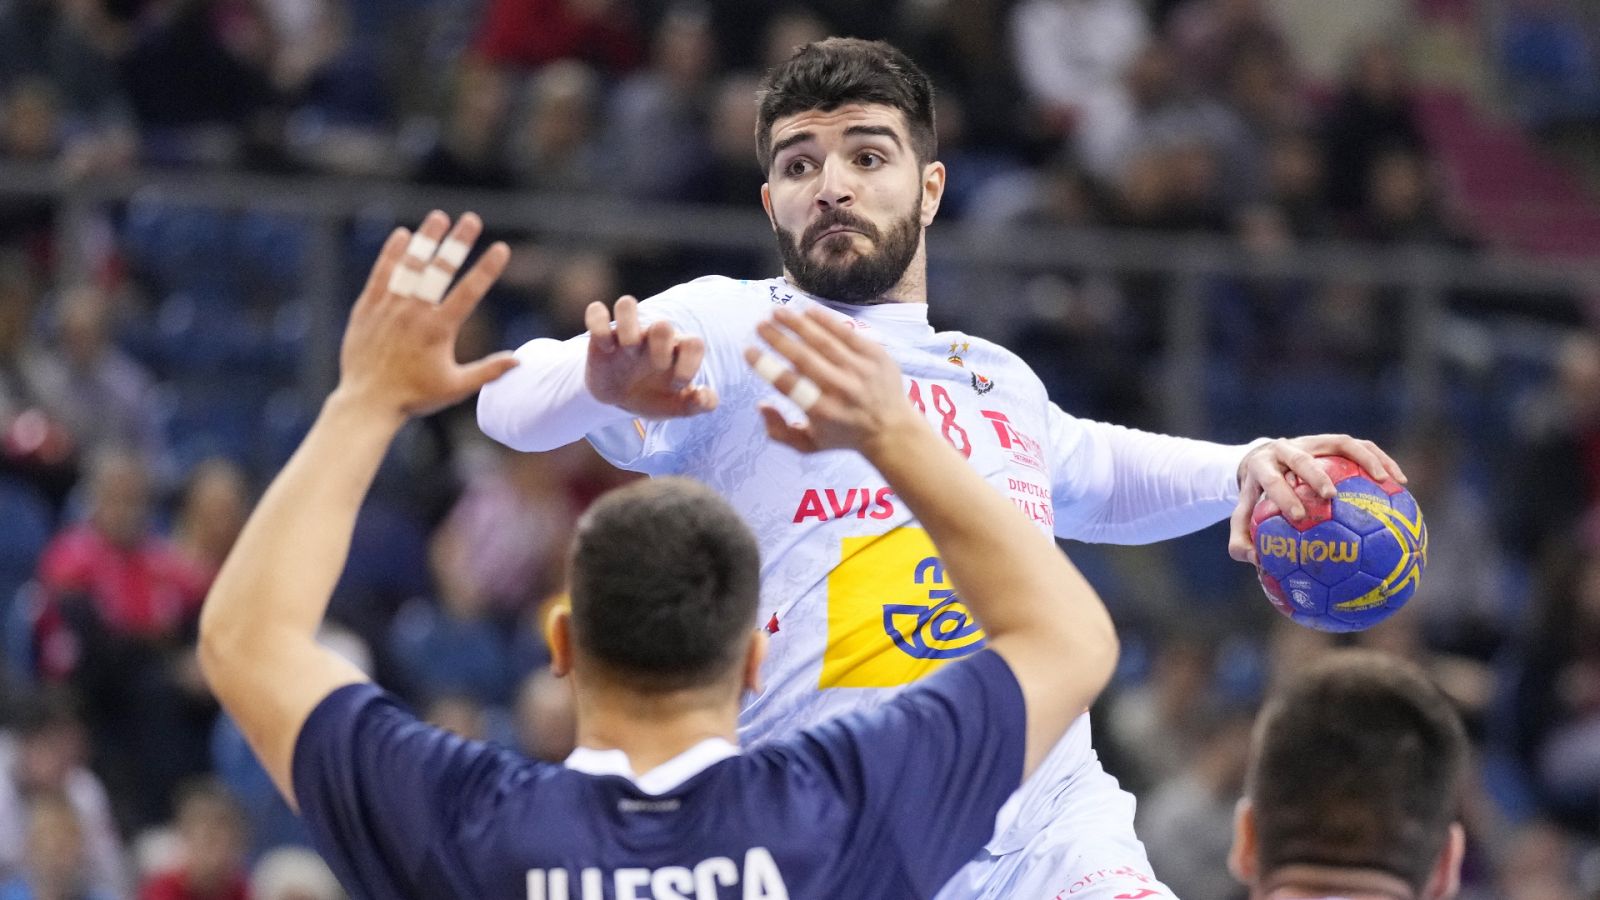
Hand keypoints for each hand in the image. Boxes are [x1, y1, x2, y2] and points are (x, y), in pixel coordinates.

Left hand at [334, 211, 517, 420]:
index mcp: (439, 330)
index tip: (501, 248)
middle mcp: (414, 314)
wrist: (367, 402)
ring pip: (409, 266)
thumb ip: (487, 371)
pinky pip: (381, 275)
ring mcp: (388, 308)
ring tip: (439, 217)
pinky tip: (402, 235)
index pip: (469, 292)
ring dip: (426, 240)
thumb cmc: (414, 397)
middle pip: (440, 270)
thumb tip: (518, 360)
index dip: (487, 268)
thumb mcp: (456, 388)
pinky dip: (391, 255)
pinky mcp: (367, 309)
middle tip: (472, 218)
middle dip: (458, 242)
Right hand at [584, 296, 717, 417]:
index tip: (677, 386)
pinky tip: (605, 349)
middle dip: (660, 350)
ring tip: (627, 350)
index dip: (690, 365)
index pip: (695, 343)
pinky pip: (596, 312)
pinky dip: (599, 328)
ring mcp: (627, 332)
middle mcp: (653, 336)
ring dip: (628, 328)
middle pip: (663, 324)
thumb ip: (700, 404)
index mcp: (677, 350)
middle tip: (654, 369)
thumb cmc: (653, 396)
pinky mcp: (601, 335)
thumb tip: (705, 396)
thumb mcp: (677, 406)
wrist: (619, 399)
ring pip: (626, 304)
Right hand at [743, 306, 921, 454]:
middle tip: (759, 324)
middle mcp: (841, 389)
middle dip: (777, 338)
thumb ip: (779, 431)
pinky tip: (807, 311)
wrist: (892, 429)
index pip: (787, 383)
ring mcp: (860, 370)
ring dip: (797, 323)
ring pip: (823, 340)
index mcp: (822, 411)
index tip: (748, 351)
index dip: (765, 366)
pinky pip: (846, 333)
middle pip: (803, 358)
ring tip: (777, 312)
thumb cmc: (844, 435)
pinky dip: (825, 320)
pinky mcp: (875, 355)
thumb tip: (760, 405)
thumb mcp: (809, 444)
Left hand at [1228, 434, 1406, 563]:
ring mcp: (1312, 441)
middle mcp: (1287, 449)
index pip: (1272, 479)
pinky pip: (1361, 446)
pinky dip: (1381, 459)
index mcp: (1263, 466)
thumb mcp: (1243, 516)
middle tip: (1331, 496)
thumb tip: (1256, 562)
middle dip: (1316, 475)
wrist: (1262, 459)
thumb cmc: (1256, 496)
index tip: (1298, 516)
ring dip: (1365, 459)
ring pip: (1340, 443)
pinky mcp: (1332, 440)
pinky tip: (1400, 481)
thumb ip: (1242, 540)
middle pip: (1302, 458)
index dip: (1284, 495)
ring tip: (1386, 481)